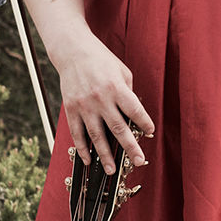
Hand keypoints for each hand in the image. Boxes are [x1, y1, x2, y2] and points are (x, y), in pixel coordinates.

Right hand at [47, 30, 152, 174]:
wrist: (72, 51)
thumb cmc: (101, 60)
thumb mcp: (121, 71)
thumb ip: (128, 93)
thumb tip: (133, 116)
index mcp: (116, 87)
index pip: (134, 110)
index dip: (143, 122)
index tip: (150, 132)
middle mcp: (100, 98)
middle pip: (118, 128)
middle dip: (130, 147)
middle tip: (139, 161)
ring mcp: (84, 106)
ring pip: (96, 136)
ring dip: (105, 155)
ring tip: (112, 170)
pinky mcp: (71, 109)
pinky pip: (77, 133)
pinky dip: (82, 148)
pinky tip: (88, 160)